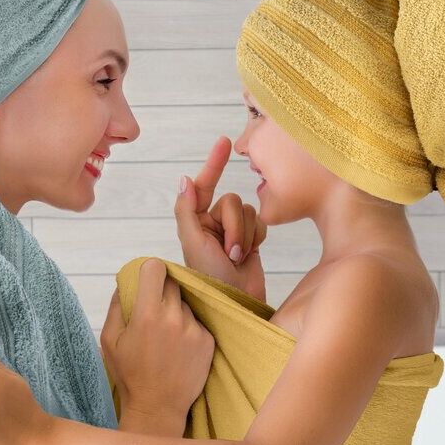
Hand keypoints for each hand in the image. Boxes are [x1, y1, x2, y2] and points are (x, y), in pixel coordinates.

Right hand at [101, 257, 215, 419]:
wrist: (157, 407)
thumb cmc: (129, 374)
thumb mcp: (110, 339)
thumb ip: (117, 305)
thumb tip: (125, 281)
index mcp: (147, 314)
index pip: (155, 268)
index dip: (149, 271)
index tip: (146, 280)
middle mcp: (174, 317)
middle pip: (172, 282)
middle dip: (162, 291)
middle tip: (153, 311)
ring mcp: (194, 329)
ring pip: (185, 304)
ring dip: (175, 312)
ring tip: (165, 338)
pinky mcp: (208, 340)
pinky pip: (197, 322)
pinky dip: (188, 329)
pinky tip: (177, 349)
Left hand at [173, 135, 267, 301]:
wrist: (236, 302)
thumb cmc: (210, 277)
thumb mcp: (193, 242)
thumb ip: (187, 210)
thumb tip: (184, 178)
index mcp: (194, 221)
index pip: (203, 185)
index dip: (214, 163)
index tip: (225, 142)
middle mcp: (212, 223)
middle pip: (231, 200)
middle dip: (233, 224)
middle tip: (229, 250)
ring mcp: (232, 231)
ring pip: (247, 211)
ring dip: (244, 234)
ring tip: (237, 257)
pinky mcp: (251, 239)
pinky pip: (260, 223)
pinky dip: (257, 238)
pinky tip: (250, 255)